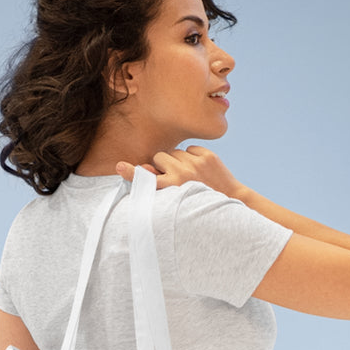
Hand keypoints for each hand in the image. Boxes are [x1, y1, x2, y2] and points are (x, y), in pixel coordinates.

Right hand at [116, 146, 247, 200]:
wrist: (230, 198)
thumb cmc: (199, 201)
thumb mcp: (178, 198)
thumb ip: (160, 183)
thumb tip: (143, 169)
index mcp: (173, 188)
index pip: (148, 179)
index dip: (132, 173)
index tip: (119, 167)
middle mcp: (183, 175)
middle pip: (159, 157)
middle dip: (163, 164)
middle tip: (174, 177)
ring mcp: (196, 164)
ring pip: (174, 152)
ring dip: (177, 160)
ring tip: (188, 175)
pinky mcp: (207, 155)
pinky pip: (189, 148)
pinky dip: (192, 156)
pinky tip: (200, 169)